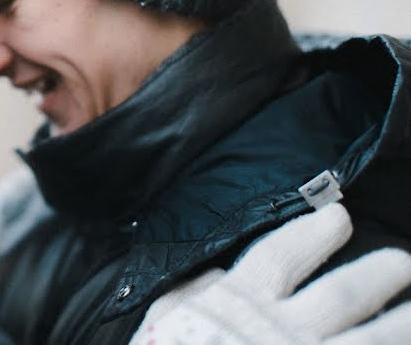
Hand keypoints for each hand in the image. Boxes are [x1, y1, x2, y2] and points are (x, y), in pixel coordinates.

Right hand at [131, 203, 410, 343]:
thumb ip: (188, 294)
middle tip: (403, 262)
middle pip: (343, 294)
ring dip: (404, 323)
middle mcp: (283, 327)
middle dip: (378, 275)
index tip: (338, 216)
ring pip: (372, 337)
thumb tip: (218, 273)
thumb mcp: (161, 320)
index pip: (283, 254)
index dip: (313, 233)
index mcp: (240, 301)